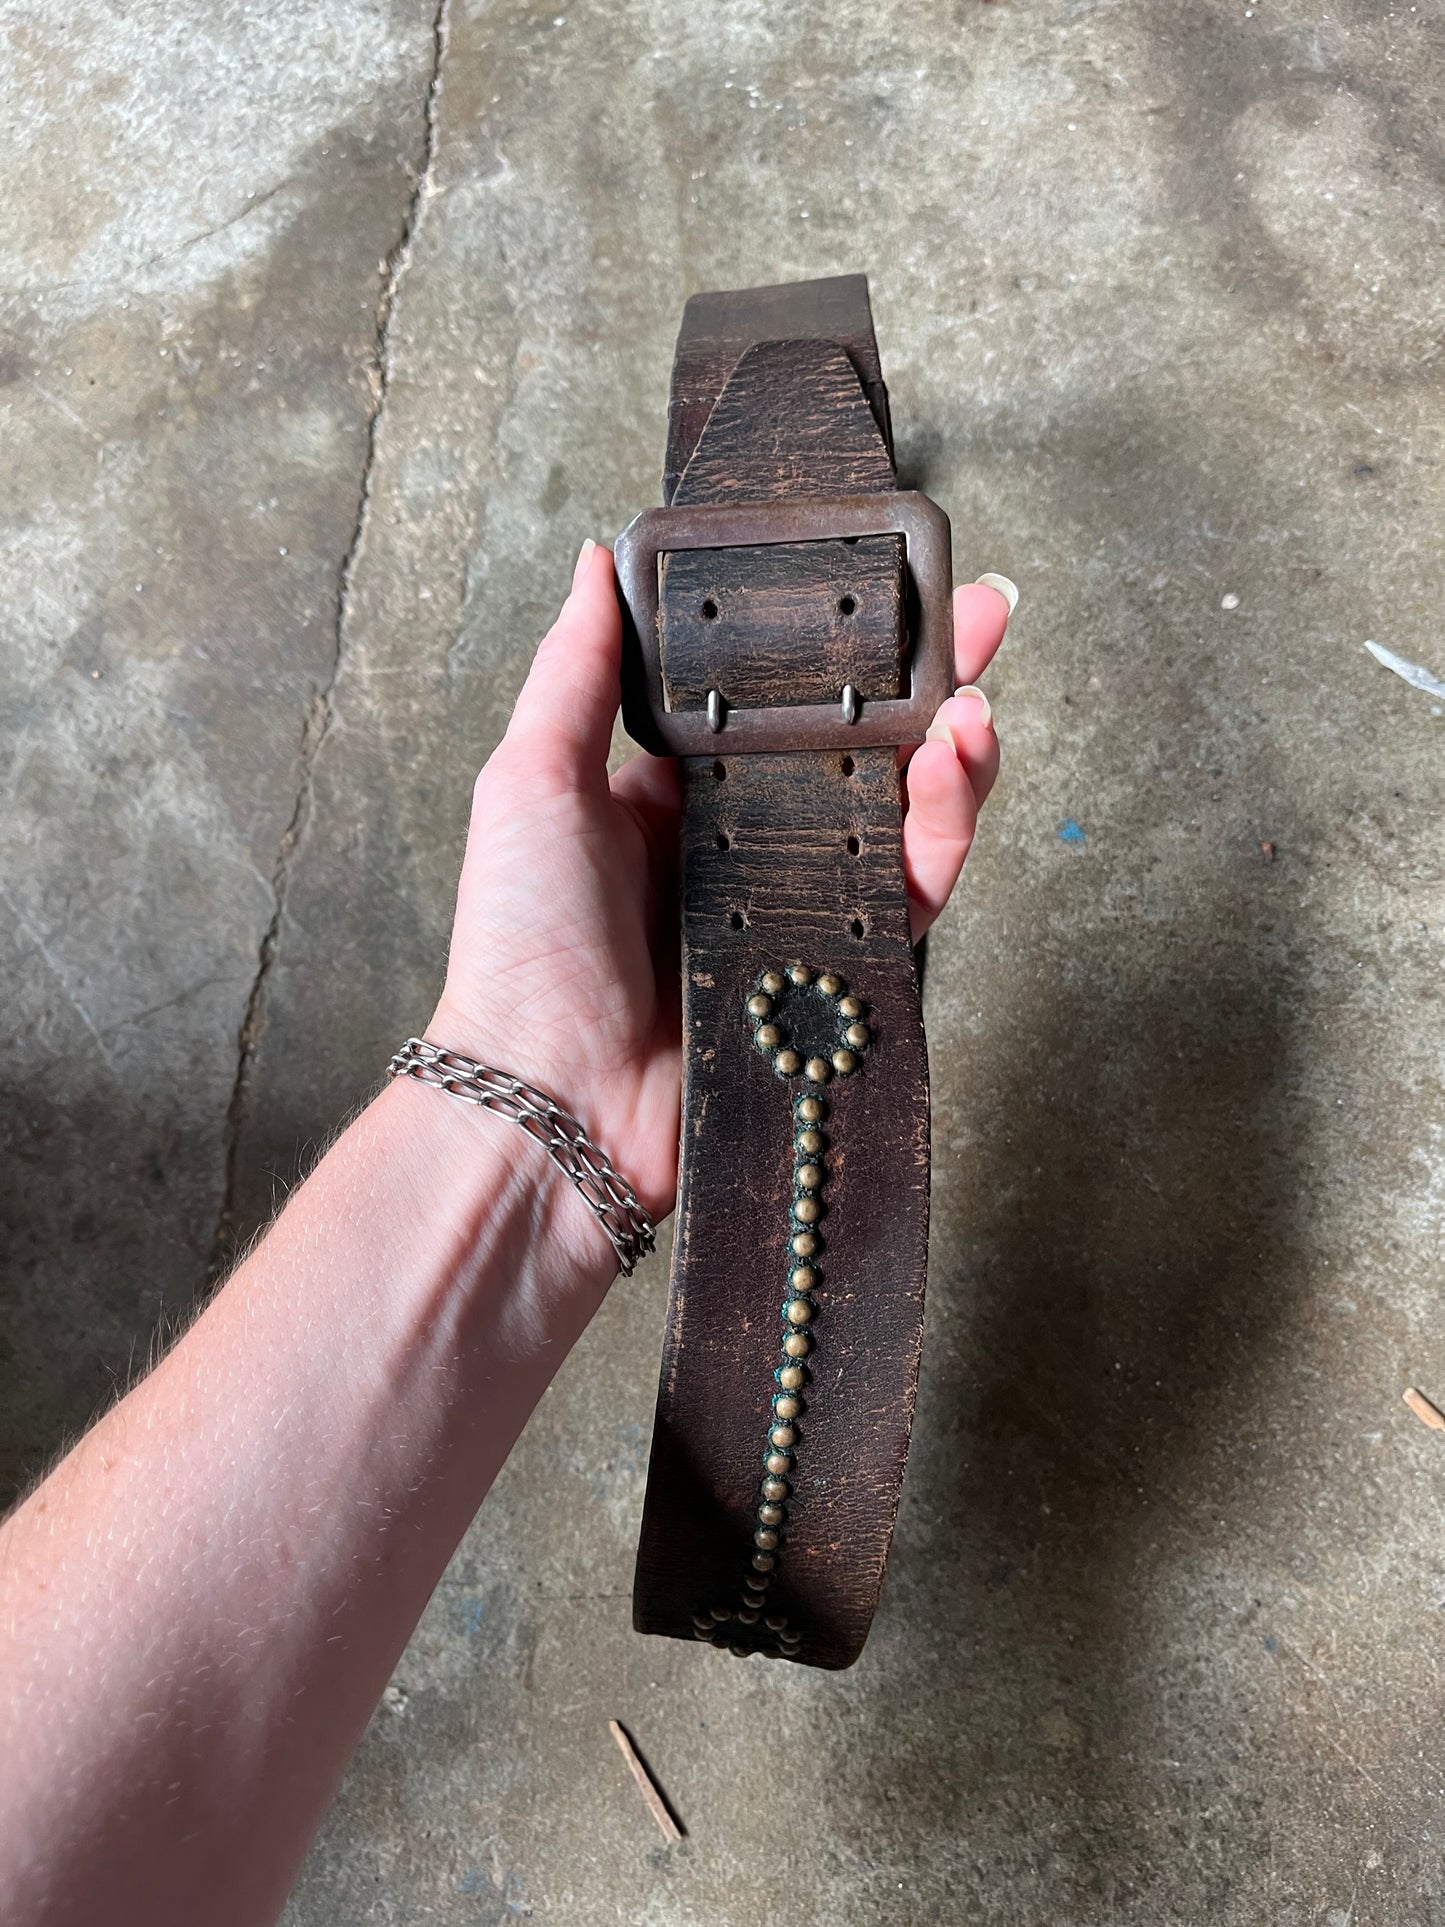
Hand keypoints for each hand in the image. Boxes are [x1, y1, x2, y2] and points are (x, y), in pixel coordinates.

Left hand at [432, 540, 1009, 1229]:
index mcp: (681, 787)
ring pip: (906, 813)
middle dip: (932, 677)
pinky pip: (910, 892)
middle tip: (982, 614)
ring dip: (952, 751)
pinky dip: (944, 833)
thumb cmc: (520, 945)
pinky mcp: (838, 965)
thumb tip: (597, 560)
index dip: (841, 641)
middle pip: (866, 745)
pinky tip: (951, 776)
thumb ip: (577, 673)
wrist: (551, 1096)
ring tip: (968, 705)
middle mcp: (751, 839)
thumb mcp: (530, 782)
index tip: (890, 581)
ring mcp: (801, 903)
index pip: (782, 697)